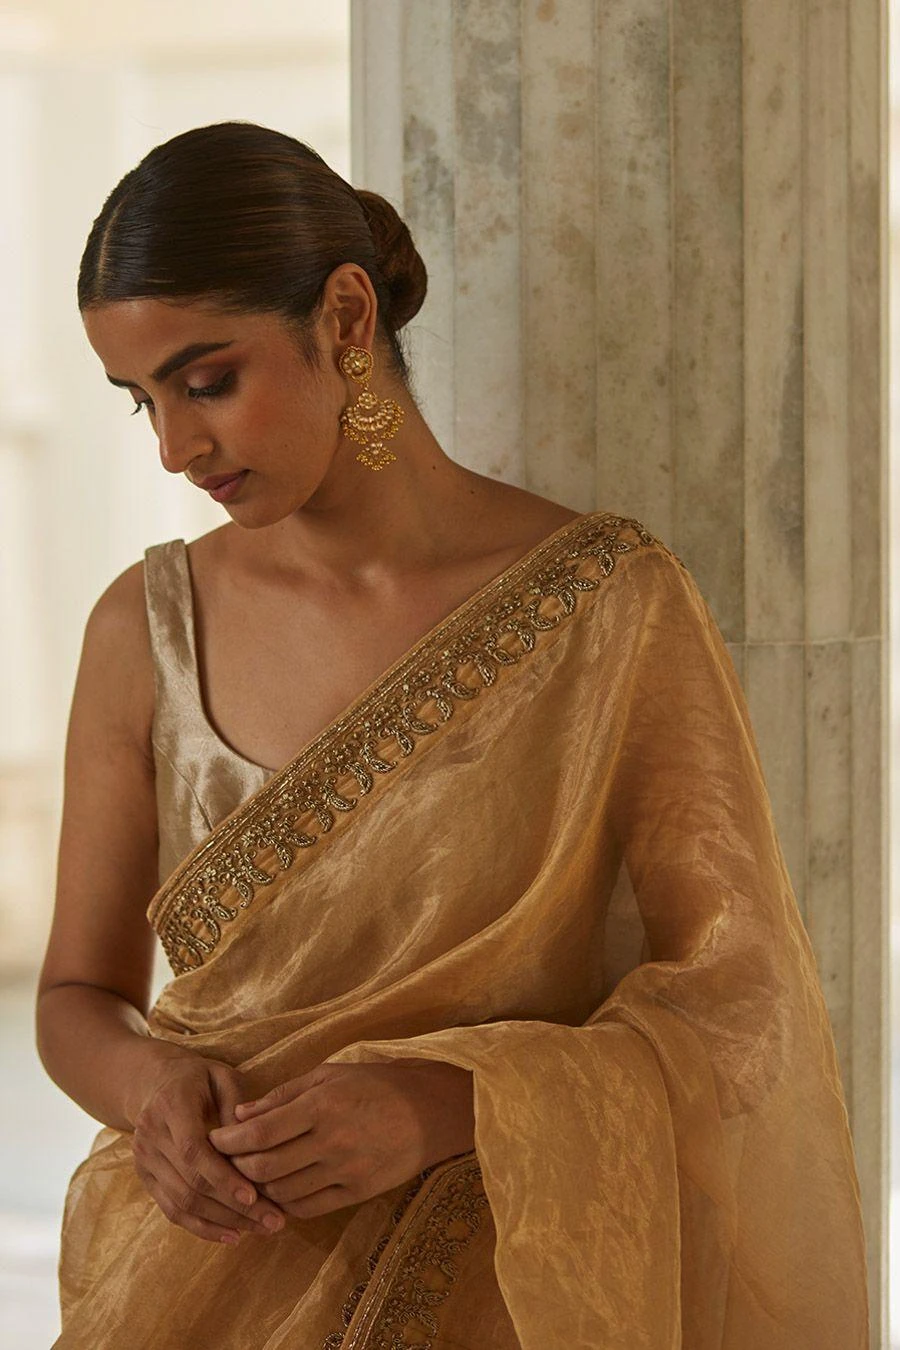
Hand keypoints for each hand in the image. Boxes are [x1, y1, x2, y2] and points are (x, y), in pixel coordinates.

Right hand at [129, 1051, 287, 1244]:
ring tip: (262, 1228)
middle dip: (234, 1207)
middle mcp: (150, 1137)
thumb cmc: (198, 1078)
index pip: (193, 1150)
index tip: (255, 1196)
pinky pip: (173, 1212)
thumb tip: (255, 1142)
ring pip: (183, 1203)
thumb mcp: (221, 1075)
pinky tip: (234, 1235)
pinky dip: (203, 1228)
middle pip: (191, 1183)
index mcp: (170, 1106)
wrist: (153, 1083)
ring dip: (224, 1222)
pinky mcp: (146, 1180)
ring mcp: (144, 1161)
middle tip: (274, 1220)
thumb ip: (237, 1104)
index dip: (223, 1177)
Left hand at [208, 1058, 474, 1219]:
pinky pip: (309, 1208)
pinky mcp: (357, 1193)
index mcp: (322, 1106)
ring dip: (259, 1188)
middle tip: (224, 1161)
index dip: (230, 1141)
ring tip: (249, 1176)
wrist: (430, 1111)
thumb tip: (240, 1114)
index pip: (260, 1133)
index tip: (213, 1140)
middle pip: (266, 1167)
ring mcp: (345, 1171)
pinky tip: (279, 1191)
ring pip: (283, 1192)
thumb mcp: (328, 1075)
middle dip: (237, 1167)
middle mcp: (331, 1142)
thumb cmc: (375, 1084)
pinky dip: (286, 1203)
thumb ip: (282, 1095)